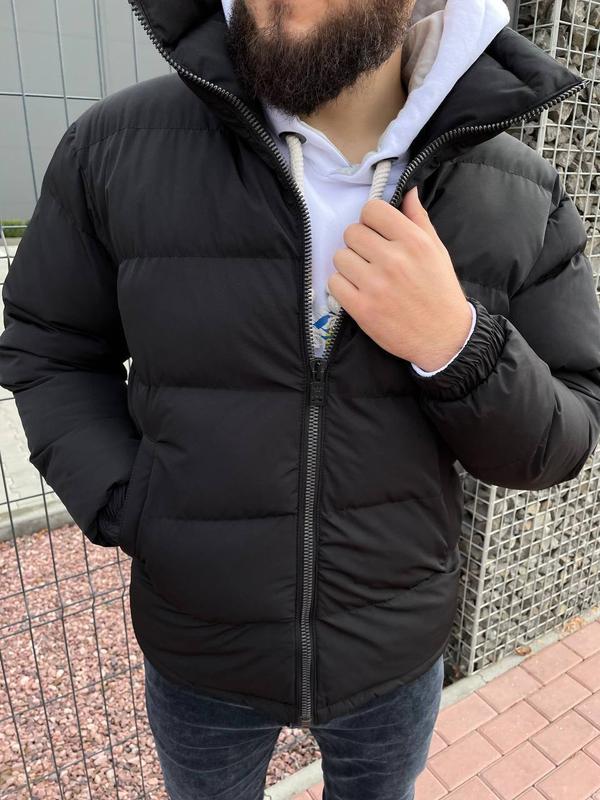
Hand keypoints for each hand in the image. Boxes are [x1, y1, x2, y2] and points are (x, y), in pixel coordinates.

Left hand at [327, 186, 472, 371]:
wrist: (444, 338)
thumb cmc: (440, 292)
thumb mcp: (437, 251)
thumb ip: (418, 219)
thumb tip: (407, 191)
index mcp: (414, 241)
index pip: (372, 210)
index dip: (370, 220)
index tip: (376, 232)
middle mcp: (394, 260)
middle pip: (352, 232)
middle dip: (359, 243)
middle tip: (370, 257)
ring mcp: (376, 285)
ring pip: (340, 257)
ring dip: (349, 265)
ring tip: (365, 276)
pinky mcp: (362, 308)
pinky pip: (334, 282)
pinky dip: (342, 286)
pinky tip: (358, 291)